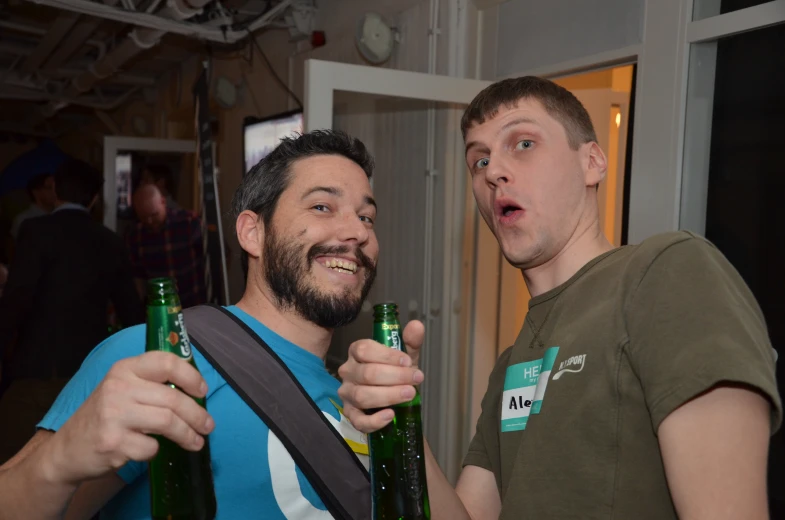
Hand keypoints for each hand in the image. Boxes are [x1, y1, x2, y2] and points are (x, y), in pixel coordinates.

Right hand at [44, 351, 213, 484]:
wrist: (66, 450)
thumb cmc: (104, 417)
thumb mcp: (121, 389)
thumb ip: (151, 384)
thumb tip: (196, 391)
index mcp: (124, 369)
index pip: (166, 362)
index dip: (191, 376)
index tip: (202, 391)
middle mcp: (118, 387)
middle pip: (173, 398)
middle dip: (197, 415)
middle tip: (208, 426)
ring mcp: (114, 415)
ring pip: (168, 422)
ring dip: (188, 435)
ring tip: (196, 442)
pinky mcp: (113, 442)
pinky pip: (151, 447)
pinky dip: (156, 451)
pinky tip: (149, 450)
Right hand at [338, 320, 424, 432]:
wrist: (395, 399)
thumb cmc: (396, 373)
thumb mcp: (405, 357)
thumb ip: (411, 341)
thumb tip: (416, 325)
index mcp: (357, 352)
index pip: (364, 350)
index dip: (387, 356)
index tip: (408, 362)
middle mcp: (348, 372)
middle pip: (367, 374)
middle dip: (395, 377)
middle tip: (416, 379)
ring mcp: (347, 394)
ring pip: (362, 396)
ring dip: (389, 395)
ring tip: (409, 394)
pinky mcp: (351, 415)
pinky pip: (358, 420)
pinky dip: (375, 420)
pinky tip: (390, 415)